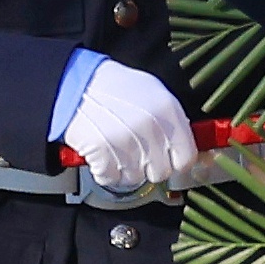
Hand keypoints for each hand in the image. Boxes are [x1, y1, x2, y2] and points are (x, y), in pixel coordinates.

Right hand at [61, 59, 200, 192]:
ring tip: (117, 148)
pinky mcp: (102, 152)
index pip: (186, 157)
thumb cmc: (115, 88)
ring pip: (136, 178)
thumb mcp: (153, 92)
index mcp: (168, 110)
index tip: (168, 161)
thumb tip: (186, 147)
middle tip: (136, 153)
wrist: (78, 84)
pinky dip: (104, 171)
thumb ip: (172, 120)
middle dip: (148, 167)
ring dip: (125, 169)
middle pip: (161, 172)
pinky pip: (111, 179)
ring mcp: (127, 141)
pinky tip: (103, 153)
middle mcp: (151, 127)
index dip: (176, 162)